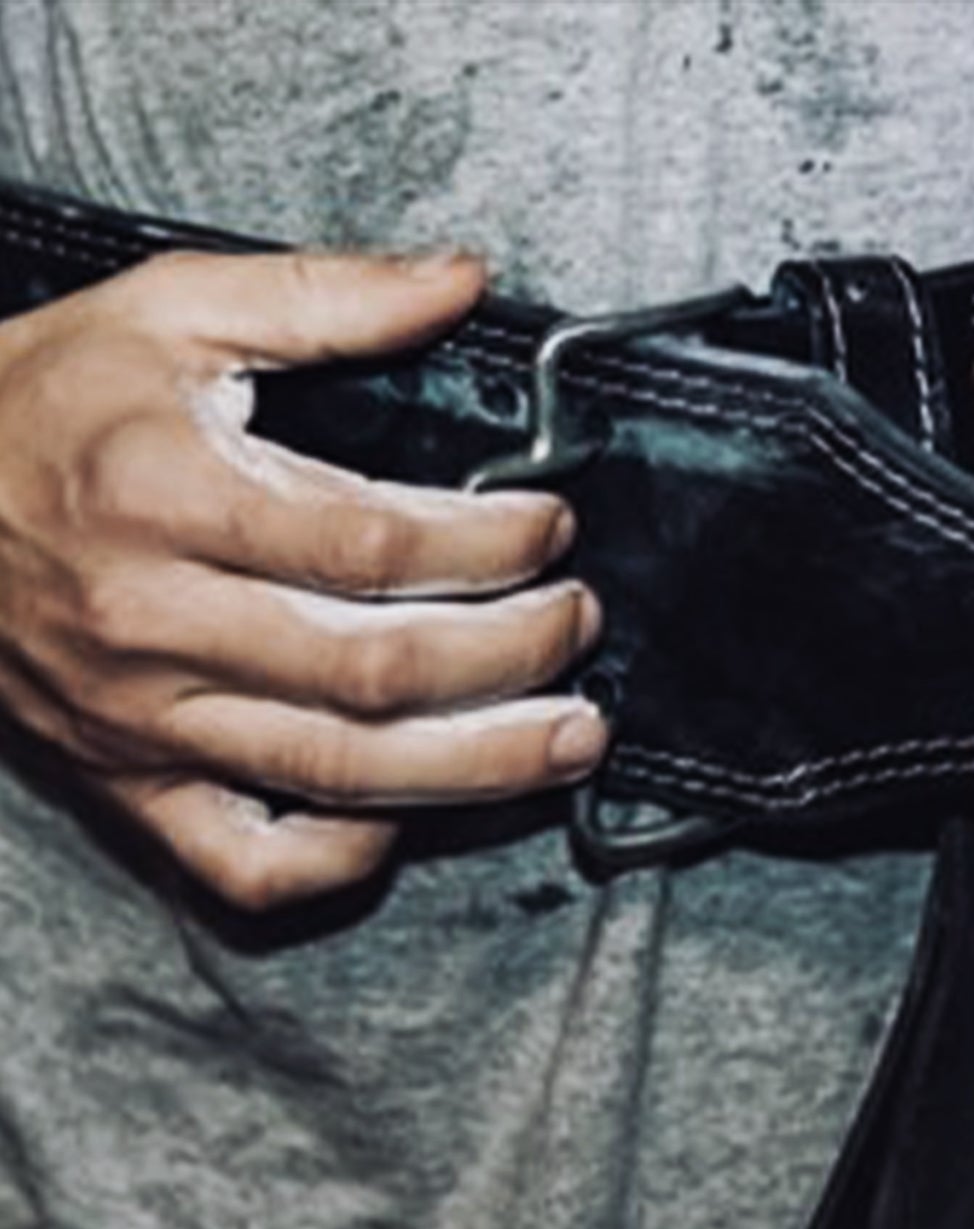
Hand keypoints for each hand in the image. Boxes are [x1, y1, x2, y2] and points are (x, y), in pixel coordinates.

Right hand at [0, 247, 605, 907]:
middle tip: (581, 627)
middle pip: (376, 672)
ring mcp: (141, 721)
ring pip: (339, 774)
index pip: (373, 545)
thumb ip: (326, 297)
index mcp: (169, 497)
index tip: (553, 527)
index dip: (490, 546)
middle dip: (513, 656)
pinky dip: (338, 860)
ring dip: (480, 766)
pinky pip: (244, 865)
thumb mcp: (168, 313)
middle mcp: (155, 623)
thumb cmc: (36, 407)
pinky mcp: (128, 785)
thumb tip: (463, 280)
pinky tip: (406, 820)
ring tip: (573, 741)